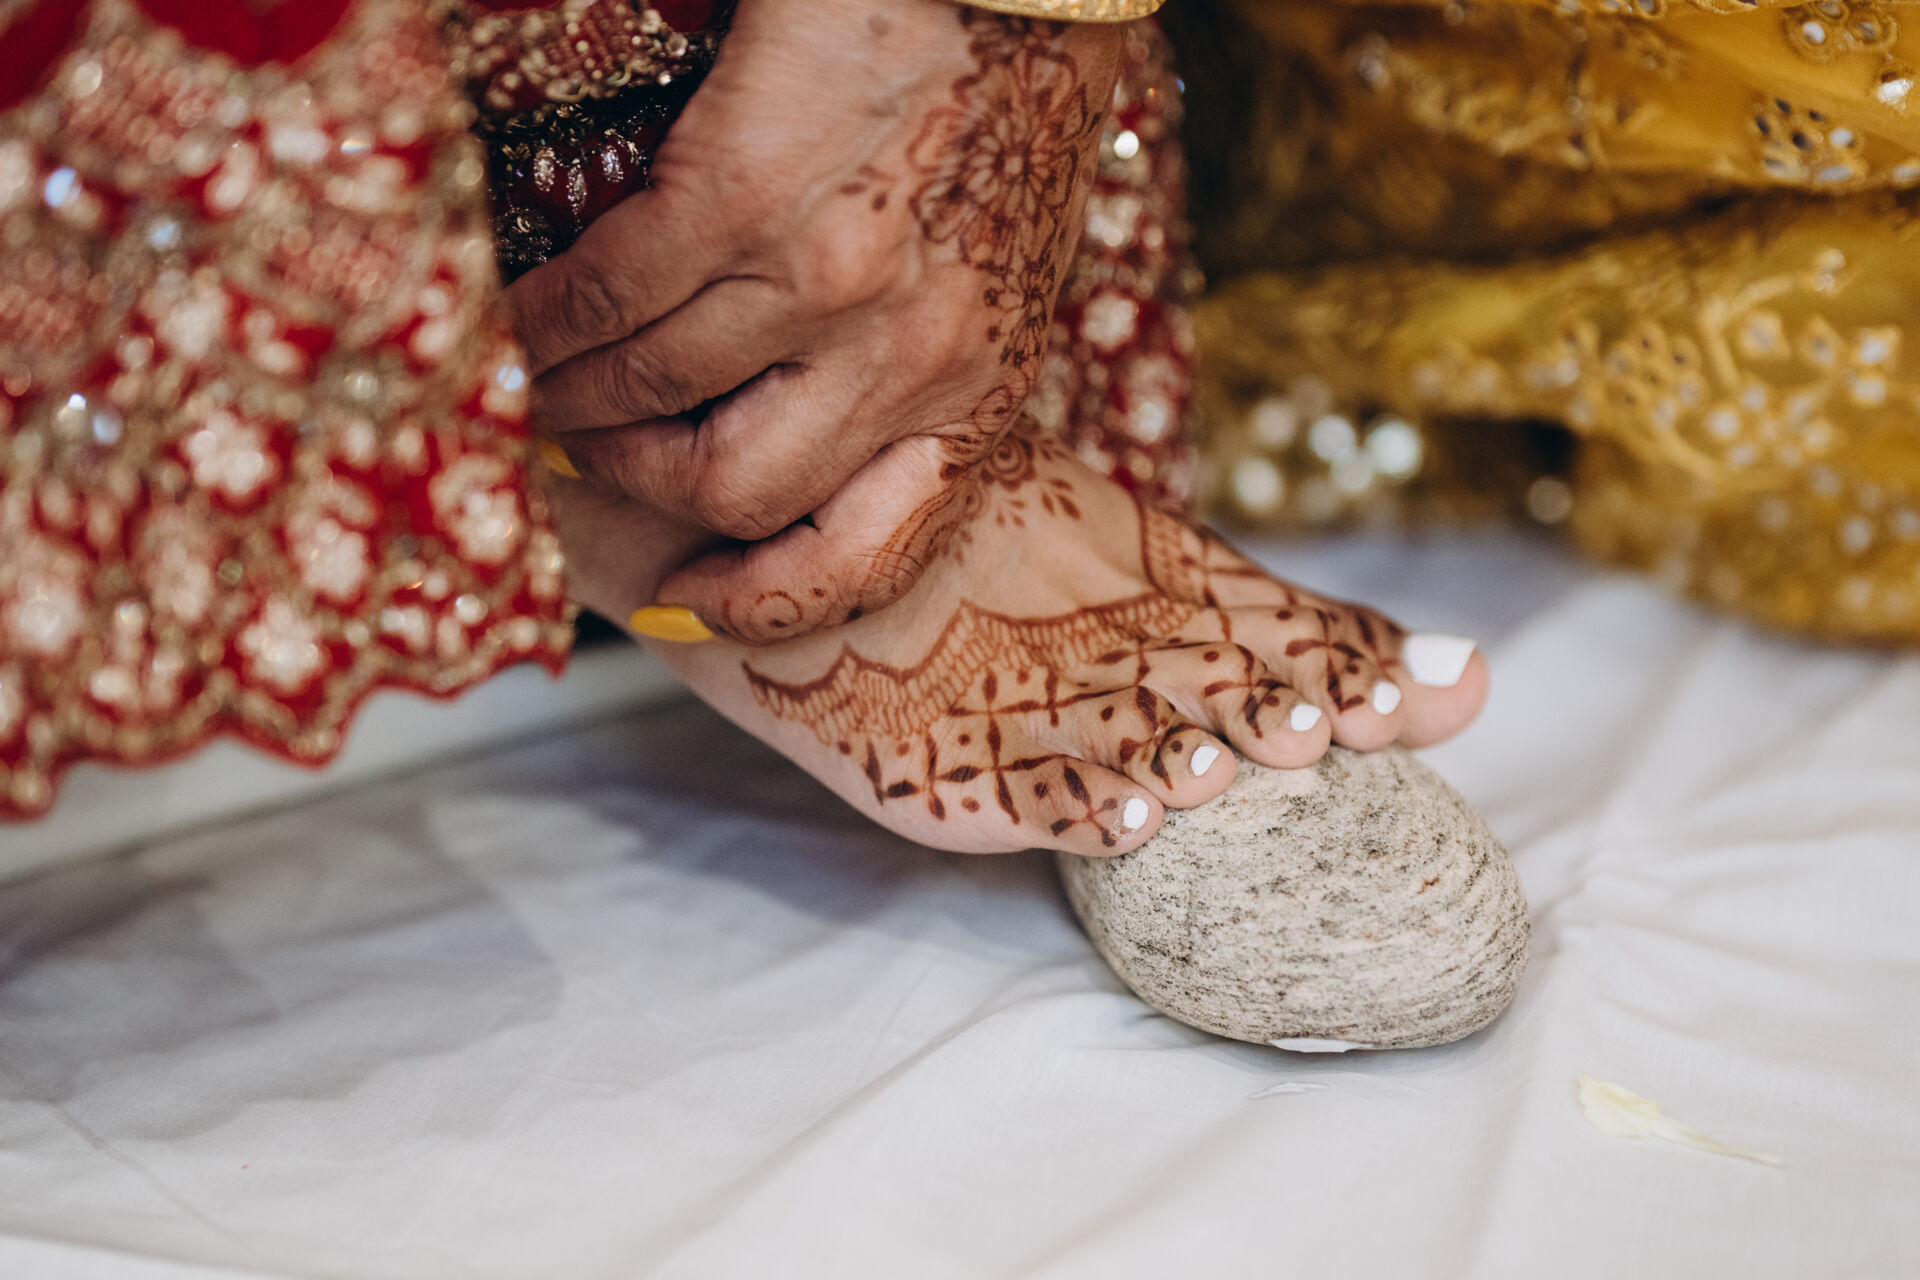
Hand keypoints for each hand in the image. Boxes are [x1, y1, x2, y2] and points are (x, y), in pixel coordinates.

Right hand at [508, 0, 1120, 642]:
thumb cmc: (1006, 111)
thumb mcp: (999, 276)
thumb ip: (922, 363)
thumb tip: (794, 420)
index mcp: (980, 388)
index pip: (873, 554)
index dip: (770, 600)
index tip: (698, 599)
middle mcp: (909, 359)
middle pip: (739, 493)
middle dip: (646, 484)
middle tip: (593, 446)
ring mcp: (828, 286)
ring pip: (656, 398)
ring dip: (576, 401)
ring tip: (538, 381)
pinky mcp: (747, 198)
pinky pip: (610, 299)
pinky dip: (550, 321)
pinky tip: (521, 314)